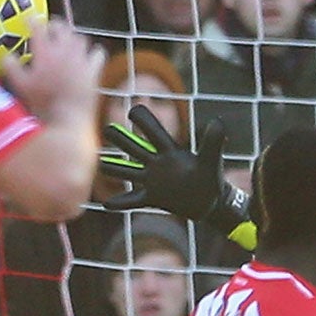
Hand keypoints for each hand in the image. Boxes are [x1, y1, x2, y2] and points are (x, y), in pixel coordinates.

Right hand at [0, 20, 102, 124]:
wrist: (67, 117)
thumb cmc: (42, 102)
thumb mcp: (20, 85)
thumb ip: (11, 67)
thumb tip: (6, 56)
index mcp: (45, 51)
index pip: (38, 27)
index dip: (32, 20)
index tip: (29, 19)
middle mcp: (64, 49)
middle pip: (62, 27)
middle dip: (55, 25)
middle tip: (50, 27)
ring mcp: (81, 58)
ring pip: (80, 38)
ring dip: (73, 37)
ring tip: (68, 41)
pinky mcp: (94, 70)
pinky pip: (98, 53)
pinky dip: (93, 52)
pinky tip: (90, 56)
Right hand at [101, 106, 247, 235]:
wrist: (211, 203)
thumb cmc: (211, 179)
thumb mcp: (211, 161)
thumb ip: (213, 143)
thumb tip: (218, 121)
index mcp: (169, 152)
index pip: (153, 132)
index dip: (144, 120)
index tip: (134, 110)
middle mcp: (157, 164)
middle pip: (134, 148)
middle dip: (120, 138)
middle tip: (106, 129)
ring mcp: (152, 181)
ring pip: (127, 171)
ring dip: (112, 168)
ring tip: (97, 163)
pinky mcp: (152, 198)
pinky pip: (132, 200)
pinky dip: (120, 203)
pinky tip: (106, 205)